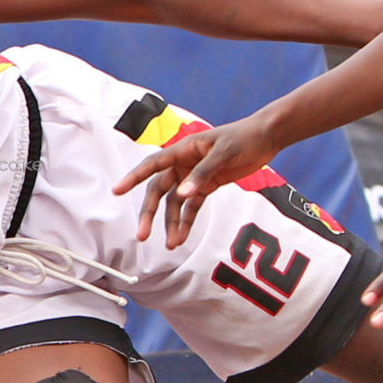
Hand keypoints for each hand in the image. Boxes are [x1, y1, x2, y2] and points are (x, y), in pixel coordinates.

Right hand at [112, 115, 278, 247]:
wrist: (265, 139)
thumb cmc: (242, 138)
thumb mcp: (223, 153)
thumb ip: (202, 174)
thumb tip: (182, 194)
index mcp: (182, 150)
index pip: (152, 165)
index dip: (134, 177)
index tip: (117, 190)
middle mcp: (183, 164)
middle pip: (159, 191)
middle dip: (150, 213)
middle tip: (142, 234)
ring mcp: (193, 177)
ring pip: (174, 204)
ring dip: (171, 223)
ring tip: (171, 244)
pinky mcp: (206, 187)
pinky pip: (191, 208)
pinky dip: (186, 222)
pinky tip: (182, 238)